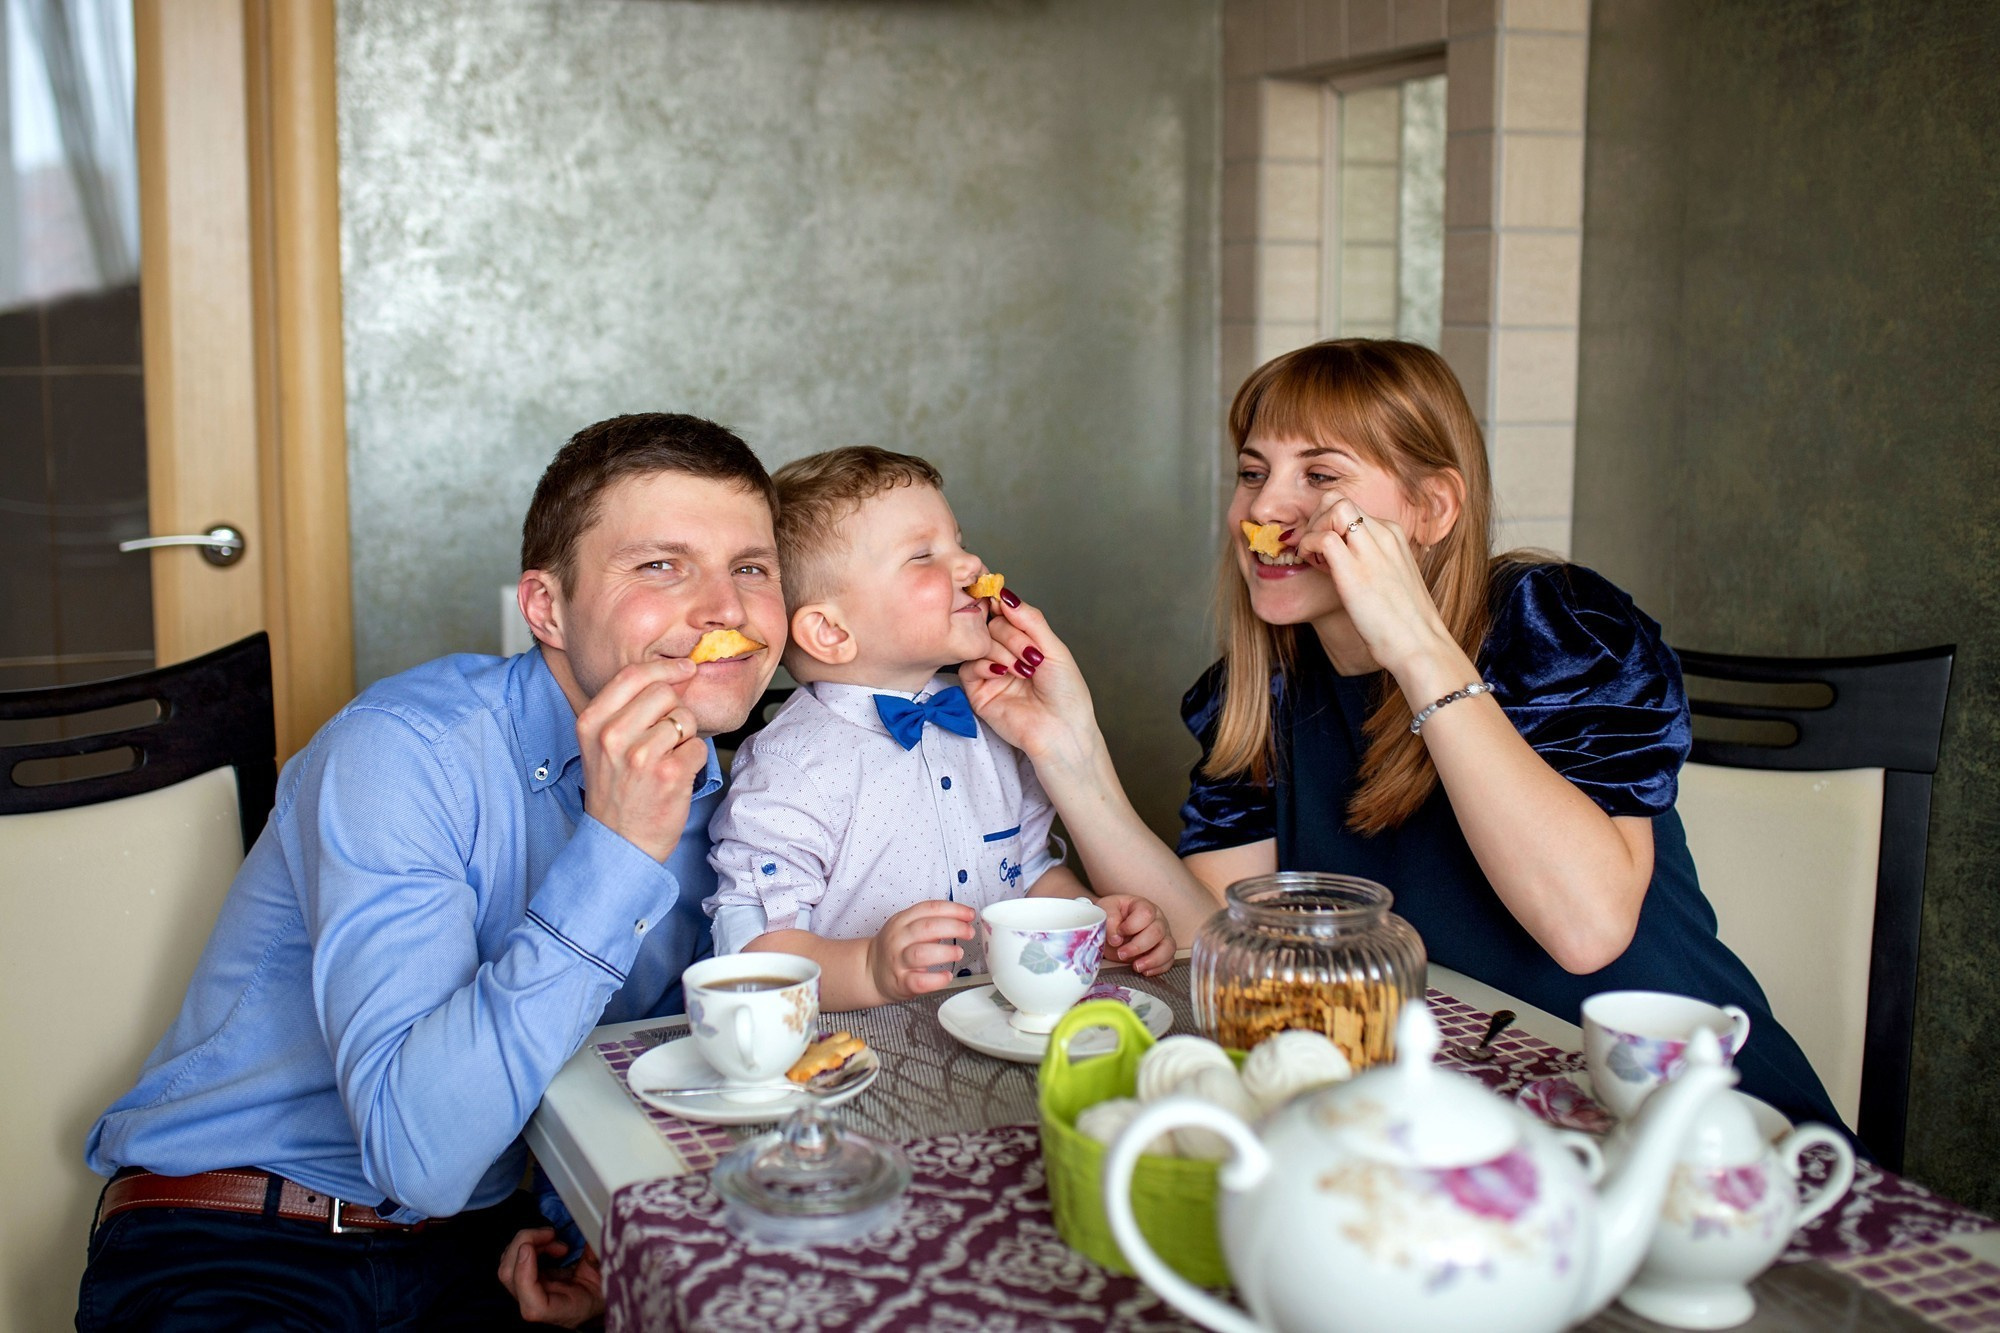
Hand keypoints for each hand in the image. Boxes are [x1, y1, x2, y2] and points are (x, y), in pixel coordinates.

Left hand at [498, 1227, 603, 1327]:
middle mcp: (537, 1306)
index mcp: (559, 1313)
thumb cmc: (602, 1294)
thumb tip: (594, 1227)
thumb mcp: (607, 1277)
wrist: (594, 1303)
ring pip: (508, 1266)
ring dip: (529, 1242)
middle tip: (551, 1233)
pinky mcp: (525, 1282)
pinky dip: (529, 1245)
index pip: (532, 1305)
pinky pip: (514, 1261)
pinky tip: (550, 1244)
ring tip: (554, 1239)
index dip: (525, 1274)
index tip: (530, 1247)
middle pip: (510, 1276)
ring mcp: (527, 1295)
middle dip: (525, 1243)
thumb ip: (598, 1258)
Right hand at [576, 659, 709, 861]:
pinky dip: (694, 760)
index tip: (684, 668)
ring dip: (685, 737)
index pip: (633, 675)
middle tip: (665, 737)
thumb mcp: (602, 744)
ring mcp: (641, 755)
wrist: (619, 843)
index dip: (664, 667)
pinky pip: (698, 746)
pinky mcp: (669, 774)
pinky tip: (675, 776)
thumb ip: (628, 708)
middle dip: (674, 709)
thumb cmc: (616, 791)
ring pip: (684, 718)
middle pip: (664, 692)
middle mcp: (612, 736)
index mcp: (591, 722)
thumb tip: (675, 672)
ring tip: (666, 760)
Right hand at [867, 900, 977, 1001]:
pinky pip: (920, 981)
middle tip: (969, 932)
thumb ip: (931, 921)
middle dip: (954, 928)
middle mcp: (898, 939)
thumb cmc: (895, 949)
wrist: (871, 972)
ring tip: (959, 953)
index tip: (969, 914)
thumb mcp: (906, 927)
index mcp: (902, 921)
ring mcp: (898, 961)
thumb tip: (962, 920)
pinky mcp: (901, 982)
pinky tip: (947, 976)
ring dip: (945, 952)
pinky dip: (936, 979)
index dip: (954, 910)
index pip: (929, 908)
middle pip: (928, 928)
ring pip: (922, 953)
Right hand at [957, 592, 1101, 770]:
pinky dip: (985, 664)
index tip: (998, 600)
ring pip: (979, 643)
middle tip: (1030, 655)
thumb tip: (1007, 595)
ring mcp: (991, 672)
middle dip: (1011, 636)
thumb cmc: (1066, 696)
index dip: (1001, 606)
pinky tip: (1002, 673)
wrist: (1061, 730)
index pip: (1005, 614)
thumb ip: (1031, 620)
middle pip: (992, 625)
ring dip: (1001, 651)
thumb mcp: (1055, 649)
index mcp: (1026, 643)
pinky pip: (968, 666)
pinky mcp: (978, 691)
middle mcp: (1007, 654)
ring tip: (1022, 669)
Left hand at [1098, 894, 1173, 974]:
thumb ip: (1109, 919)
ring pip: (1169, 947)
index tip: (1119, 933)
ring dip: (1153, 959)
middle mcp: (1157, 920)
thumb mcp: (1105, 910)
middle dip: (1138, 946)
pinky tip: (1144, 971)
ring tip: (1136, 966)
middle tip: (1121, 954)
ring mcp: (1163, 936)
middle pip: (1157, 932)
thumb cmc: (1111, 917)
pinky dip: (1158, 968)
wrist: (1112, 928)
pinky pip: (1169, 960)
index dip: (1132, 925)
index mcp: (1143, 906)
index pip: (1146, 913)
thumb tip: (1116, 939)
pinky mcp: (1164, 951)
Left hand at [1295, 495, 1454, 677]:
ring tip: (1313, 557)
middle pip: (1339, 499)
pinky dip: (1309, 545)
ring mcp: (1371, 551)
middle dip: (1317, 518)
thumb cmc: (1405, 622)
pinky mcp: (1355, 571)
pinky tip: (1312, 565)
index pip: (1352, 507)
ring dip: (1313, 528)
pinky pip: (1322, 537)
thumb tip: (1342, 562)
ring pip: (1332, 508)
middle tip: (1313, 548)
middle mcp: (1384, 535)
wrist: (1420, 645)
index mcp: (1394, 535)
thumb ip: (1373, 562)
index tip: (1323, 548)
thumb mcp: (1393, 579)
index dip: (1329, 522)